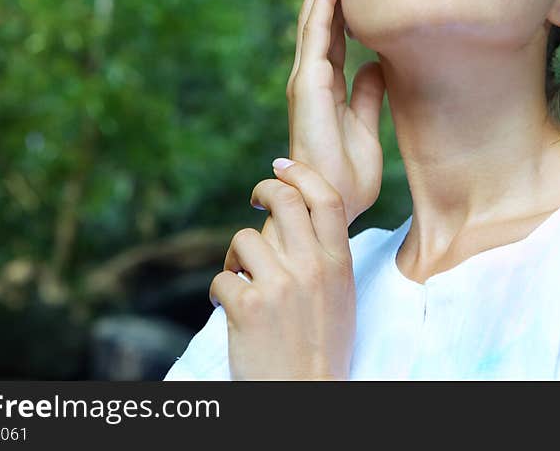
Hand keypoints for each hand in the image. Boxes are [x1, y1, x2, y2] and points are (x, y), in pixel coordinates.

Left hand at [210, 159, 355, 379]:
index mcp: (338, 264)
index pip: (325, 197)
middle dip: (263, 189)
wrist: (306, 394)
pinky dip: (219, 291)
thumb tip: (301, 224)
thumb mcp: (340, 296)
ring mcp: (278, 285)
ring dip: (236, 256)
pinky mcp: (246, 306)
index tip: (282, 165)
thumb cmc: (322, 348)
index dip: (301, 172)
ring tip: (240, 279)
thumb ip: (325, 258)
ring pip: (244, 238)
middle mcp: (311, 267)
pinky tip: (228, 307)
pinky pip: (221, 278)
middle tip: (255, 197)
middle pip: (283, 199)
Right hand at [284, 0, 386, 226]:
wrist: (331, 204)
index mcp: (327, 85)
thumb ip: (368, 95)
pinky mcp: (308, 87)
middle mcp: (313, 77)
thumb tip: (376, 65)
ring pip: (314, 19)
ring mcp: (307, 80)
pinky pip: (316, 37)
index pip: (333, 32)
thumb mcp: (367, 126)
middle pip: (320, 18)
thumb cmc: (347, 175)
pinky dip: (323, 6)